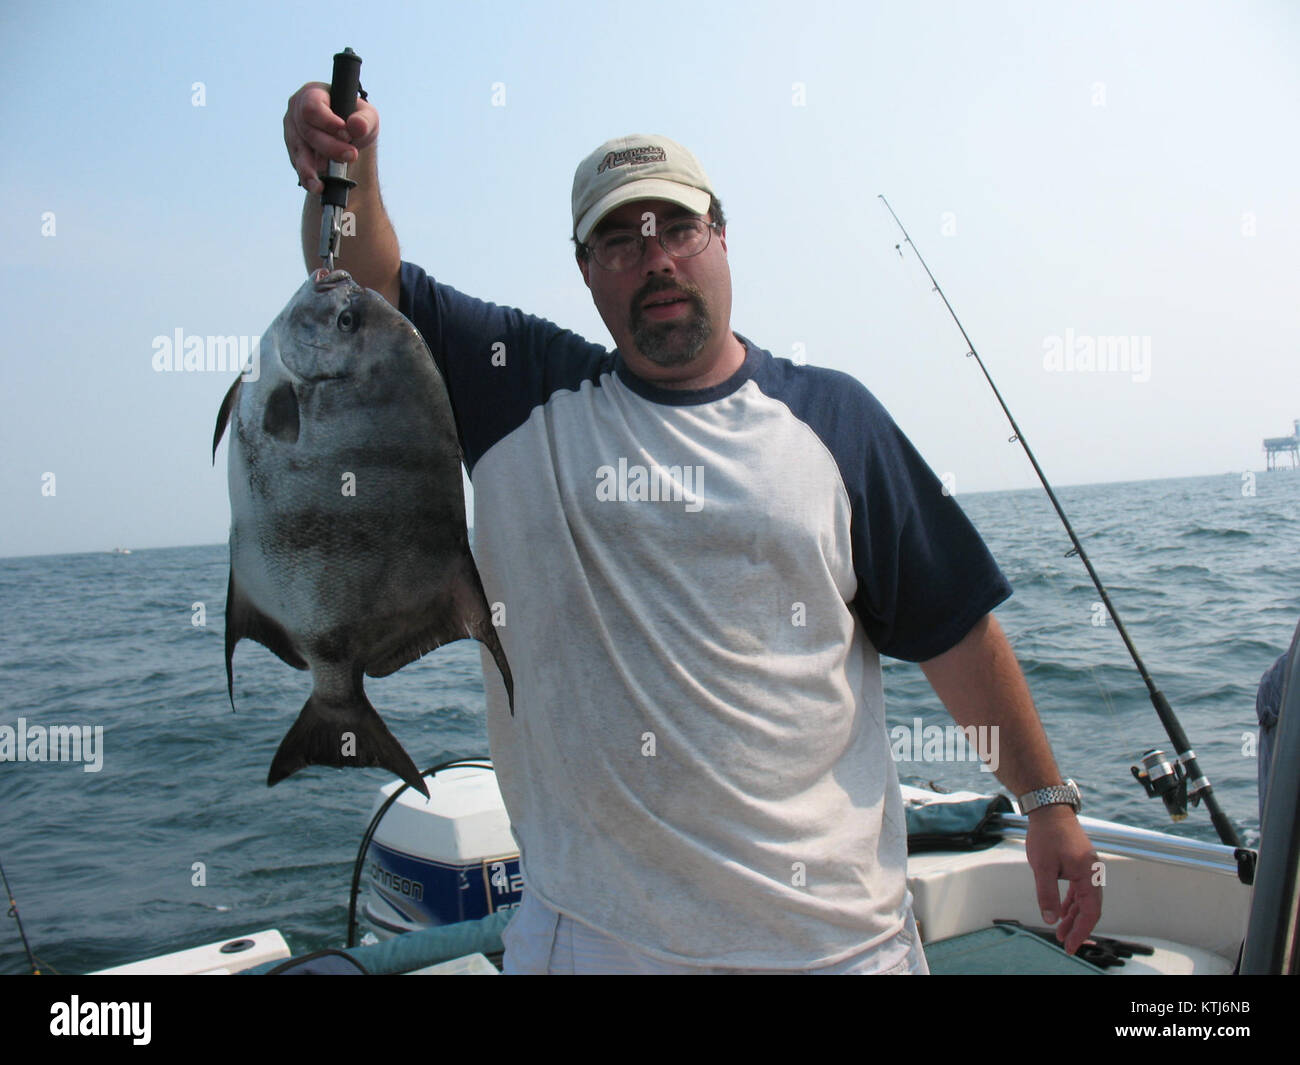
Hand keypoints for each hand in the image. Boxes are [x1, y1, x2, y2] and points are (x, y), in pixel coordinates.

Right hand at [284, 82, 380, 194]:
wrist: (350, 137)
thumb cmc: (356, 120)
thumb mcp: (367, 116)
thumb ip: (365, 119)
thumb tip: (357, 126)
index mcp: (312, 94)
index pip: (312, 107)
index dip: (327, 122)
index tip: (346, 133)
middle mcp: (296, 112)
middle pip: (307, 131)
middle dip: (330, 147)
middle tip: (351, 156)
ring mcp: (292, 133)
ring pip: (299, 151)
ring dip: (311, 169)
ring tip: (322, 184)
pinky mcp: (294, 152)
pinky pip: (298, 166)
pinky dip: (308, 178)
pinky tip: (317, 187)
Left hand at [1023, 805, 1102, 954]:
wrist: (1048, 808)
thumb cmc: (1046, 834)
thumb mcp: (1043, 867)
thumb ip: (1047, 894)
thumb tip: (1050, 919)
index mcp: (1088, 873)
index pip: (1091, 910)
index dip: (1081, 930)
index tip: (1070, 944)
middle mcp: (1092, 872)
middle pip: (1090, 907)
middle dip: (1078, 927)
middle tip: (1065, 942)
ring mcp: (1087, 867)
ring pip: (1084, 899)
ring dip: (1074, 916)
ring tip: (1061, 931)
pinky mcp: (1079, 863)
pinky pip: (1079, 889)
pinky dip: (1071, 902)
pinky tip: (1062, 912)